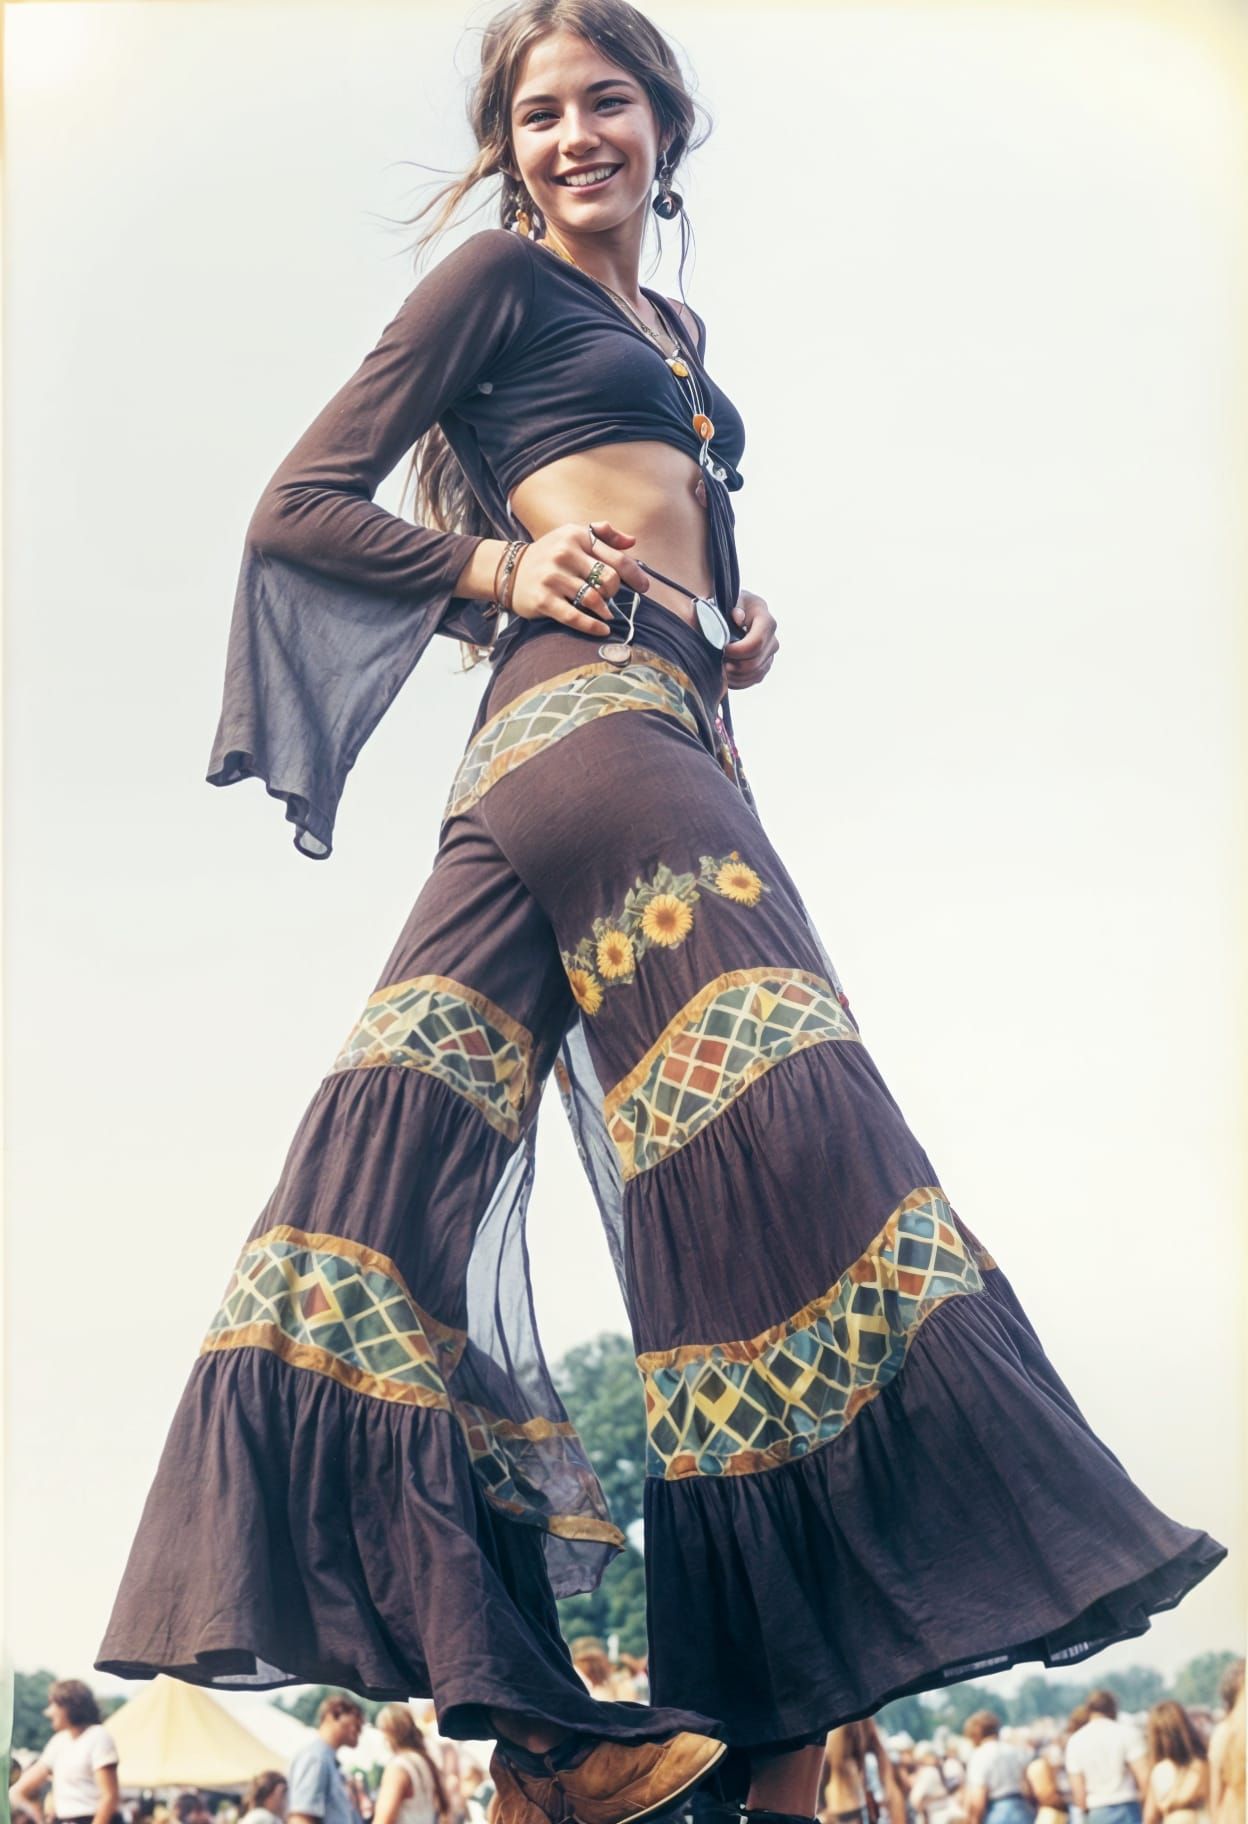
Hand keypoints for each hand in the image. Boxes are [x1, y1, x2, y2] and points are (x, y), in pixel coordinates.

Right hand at [508, 521, 651, 635]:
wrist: (509, 571)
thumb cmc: (549, 554)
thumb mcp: (573, 536)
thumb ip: (603, 534)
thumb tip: (632, 541)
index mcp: (577, 536)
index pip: (616, 558)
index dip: (635, 575)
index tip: (644, 587)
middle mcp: (564, 553)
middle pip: (609, 580)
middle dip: (615, 593)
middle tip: (611, 598)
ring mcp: (552, 577)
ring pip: (594, 599)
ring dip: (605, 610)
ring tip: (606, 614)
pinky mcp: (543, 599)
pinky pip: (575, 617)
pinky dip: (593, 626)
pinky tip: (602, 629)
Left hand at [724, 588, 778, 688]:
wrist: (733, 611)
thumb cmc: (728, 604)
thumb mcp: (727, 600)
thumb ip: (731, 607)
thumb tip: (737, 617)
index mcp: (764, 618)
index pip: (757, 643)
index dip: (738, 651)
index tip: (722, 649)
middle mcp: (772, 637)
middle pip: (756, 662)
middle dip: (734, 666)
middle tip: (717, 662)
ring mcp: (770, 653)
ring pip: (755, 674)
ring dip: (735, 675)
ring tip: (719, 668)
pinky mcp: (765, 664)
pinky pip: (754, 680)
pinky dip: (738, 681)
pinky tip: (725, 674)